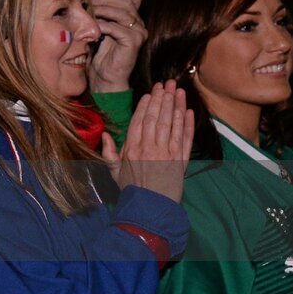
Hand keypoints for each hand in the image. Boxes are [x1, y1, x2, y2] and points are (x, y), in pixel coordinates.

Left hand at [88, 0, 147, 92]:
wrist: (104, 77)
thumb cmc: (99, 53)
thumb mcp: (99, 26)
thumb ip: (103, 9)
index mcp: (133, 18)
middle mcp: (139, 24)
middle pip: (126, 2)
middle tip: (89, 2)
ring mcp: (139, 33)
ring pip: (122, 13)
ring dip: (102, 10)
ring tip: (88, 13)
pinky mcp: (134, 42)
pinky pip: (117, 28)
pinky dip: (103, 25)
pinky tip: (92, 28)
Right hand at [106, 80, 193, 202]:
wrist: (149, 209)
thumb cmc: (131, 190)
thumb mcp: (113, 172)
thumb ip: (109, 152)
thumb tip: (104, 136)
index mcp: (132, 149)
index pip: (140, 120)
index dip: (147, 104)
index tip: (151, 93)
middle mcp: (150, 148)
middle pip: (157, 117)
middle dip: (162, 98)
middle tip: (166, 84)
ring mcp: (167, 153)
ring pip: (172, 124)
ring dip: (175, 105)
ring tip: (178, 90)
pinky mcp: (181, 161)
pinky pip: (186, 138)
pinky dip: (188, 124)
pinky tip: (188, 111)